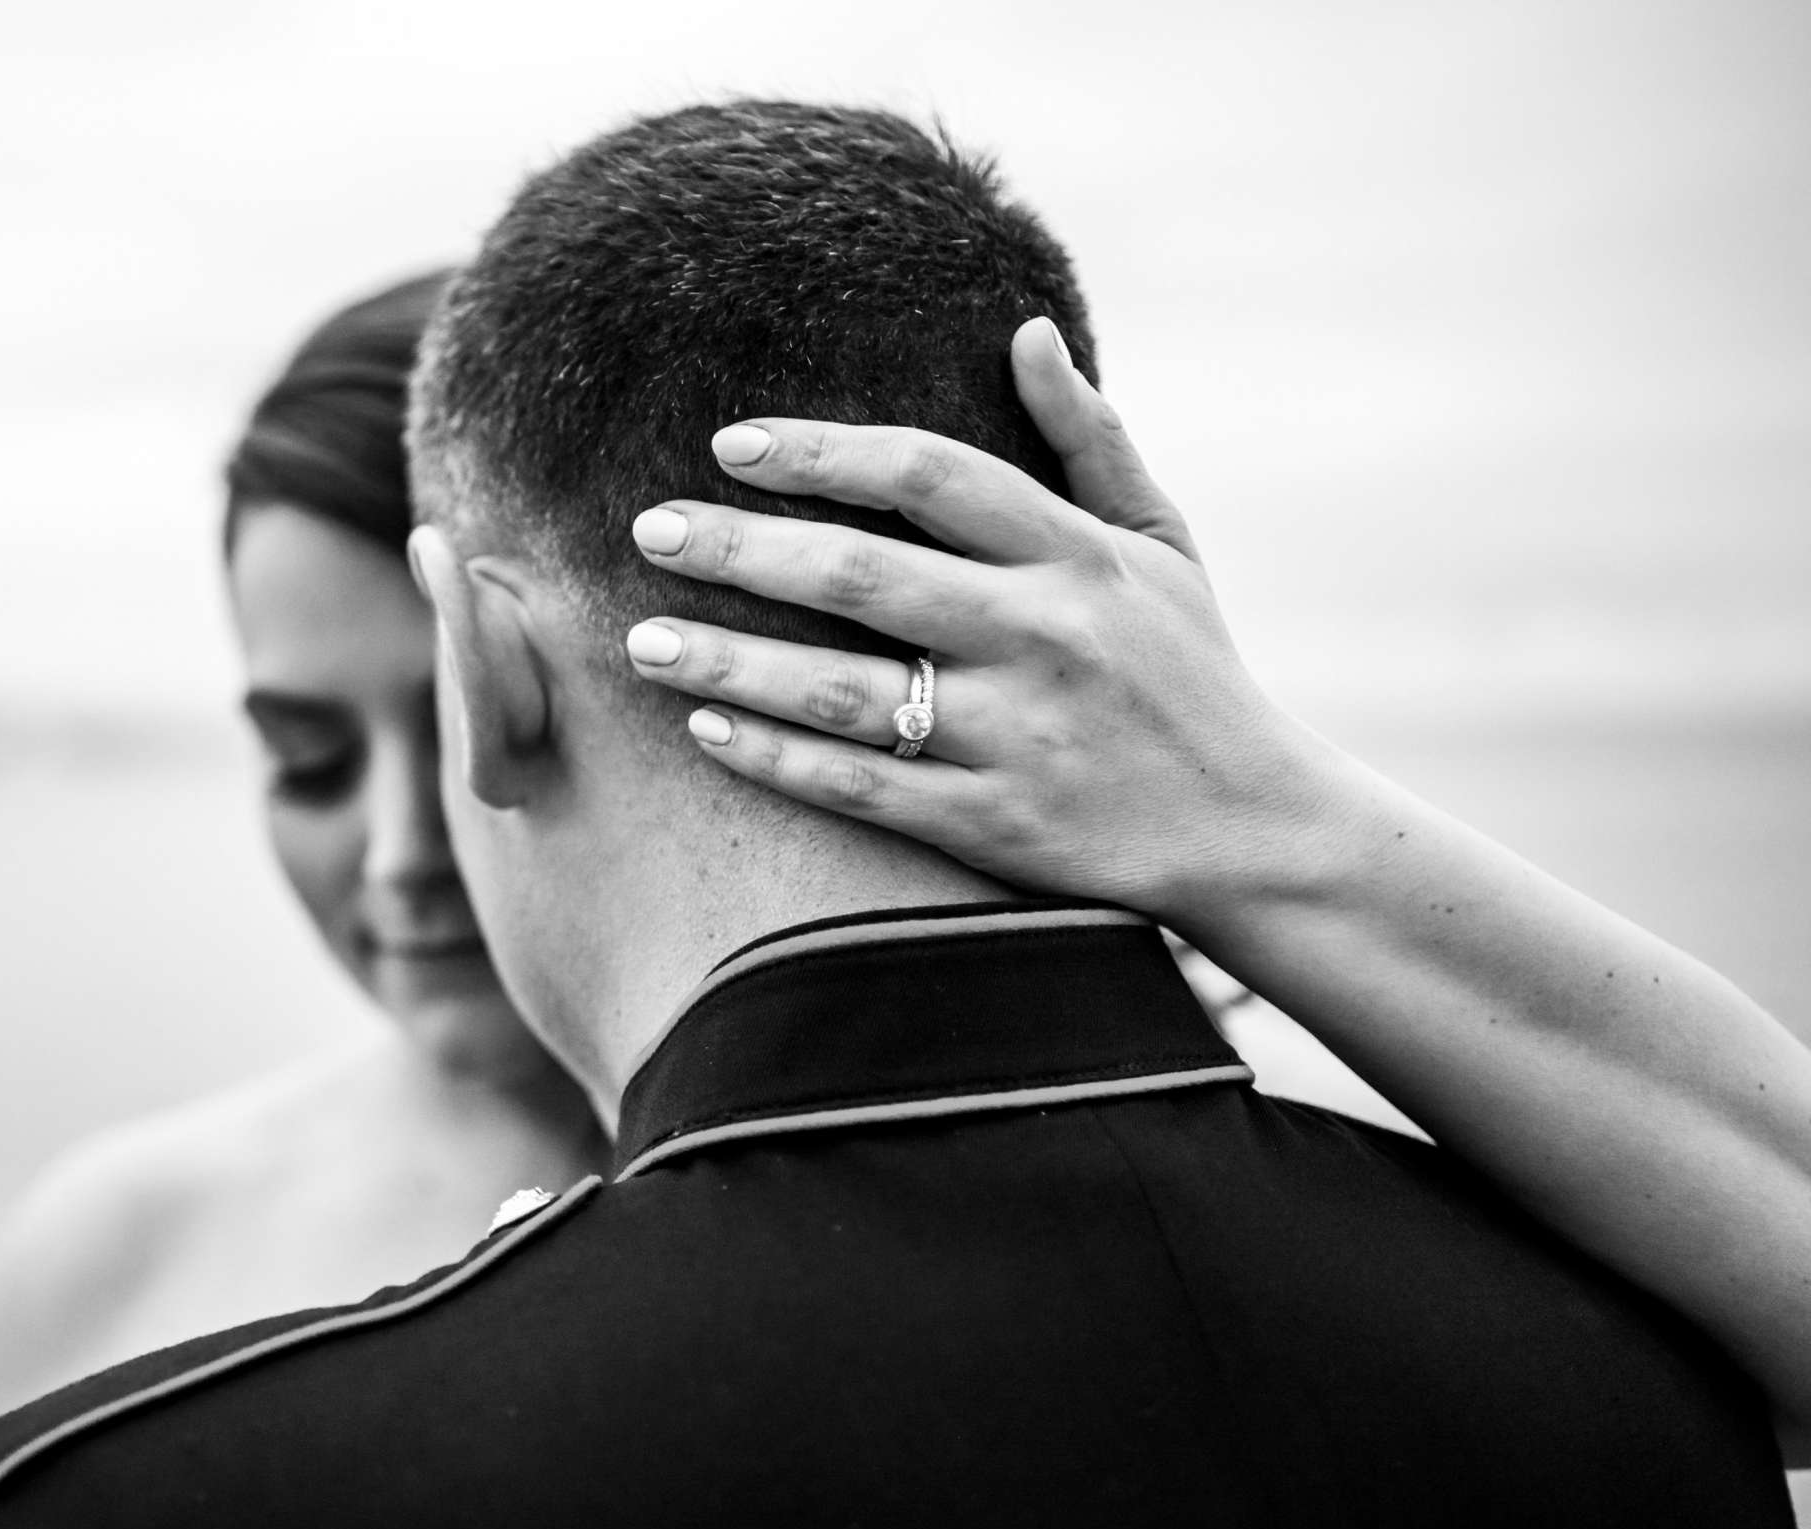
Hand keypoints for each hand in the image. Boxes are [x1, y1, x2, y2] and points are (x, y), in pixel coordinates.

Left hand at [620, 317, 1339, 926]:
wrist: (1253, 828)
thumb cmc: (1191, 672)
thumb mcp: (1162, 543)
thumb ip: (1091, 439)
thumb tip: (1026, 332)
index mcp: (1078, 554)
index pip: (929, 474)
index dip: (821, 452)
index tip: (730, 444)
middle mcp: (1045, 636)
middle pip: (861, 575)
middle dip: (740, 550)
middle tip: (649, 530)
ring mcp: (1019, 736)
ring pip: (845, 690)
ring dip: (731, 662)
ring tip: (642, 642)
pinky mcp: (999, 826)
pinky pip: (866, 789)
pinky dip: (780, 759)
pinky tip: (707, 733)